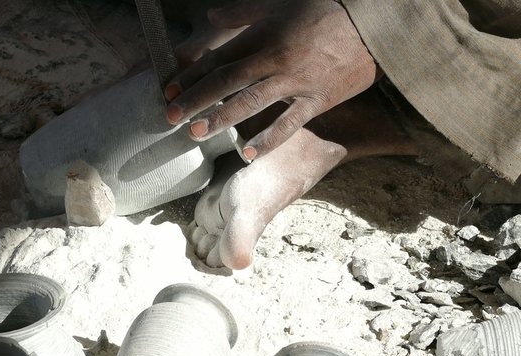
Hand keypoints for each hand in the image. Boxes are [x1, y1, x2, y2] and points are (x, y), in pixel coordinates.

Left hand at [164, 0, 379, 160]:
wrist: (372, 26)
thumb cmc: (324, 12)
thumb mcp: (281, 4)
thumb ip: (243, 13)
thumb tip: (211, 15)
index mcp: (264, 36)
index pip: (220, 58)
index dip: (192, 75)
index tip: (170, 90)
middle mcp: (275, 60)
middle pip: (228, 82)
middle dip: (196, 100)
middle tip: (171, 117)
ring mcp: (296, 83)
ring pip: (252, 103)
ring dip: (222, 119)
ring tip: (197, 133)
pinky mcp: (316, 101)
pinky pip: (289, 124)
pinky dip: (268, 140)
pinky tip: (248, 154)